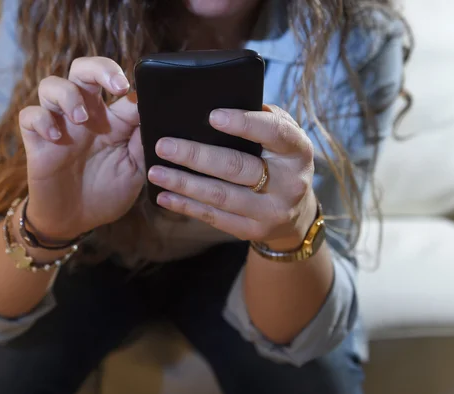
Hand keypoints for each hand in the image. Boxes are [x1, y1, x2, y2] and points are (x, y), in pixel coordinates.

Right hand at [18, 57, 144, 238]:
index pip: (117, 86)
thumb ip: (142, 143)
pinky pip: (29, 116)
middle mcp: (85, 117)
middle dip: (99, 69)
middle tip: (115, 86)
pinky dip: (41, 120)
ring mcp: (59, 126)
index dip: (127, 81)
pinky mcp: (36, 142)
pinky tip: (56, 138)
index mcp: (111, 122)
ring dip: (67, 94)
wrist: (74, 221)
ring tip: (80, 118)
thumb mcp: (134, 171)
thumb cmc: (106, 194)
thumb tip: (155, 115)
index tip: (137, 91)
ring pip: (51, 85)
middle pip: (83, 71)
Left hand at [147, 104, 316, 249]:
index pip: (274, 133)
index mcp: (298, 151)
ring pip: (220, 195)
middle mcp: (289, 183)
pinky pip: (214, 217)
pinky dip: (186, 206)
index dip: (244, 123)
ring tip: (155, 172)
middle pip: (237, 167)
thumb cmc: (280, 160)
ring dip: (183, 183)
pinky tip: (164, 196)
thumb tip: (218, 103)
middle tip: (163, 145)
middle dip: (196, 156)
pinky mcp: (253, 230)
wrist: (296, 213)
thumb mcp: (283, 136)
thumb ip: (261, 118)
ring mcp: (271, 211)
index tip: (212, 116)